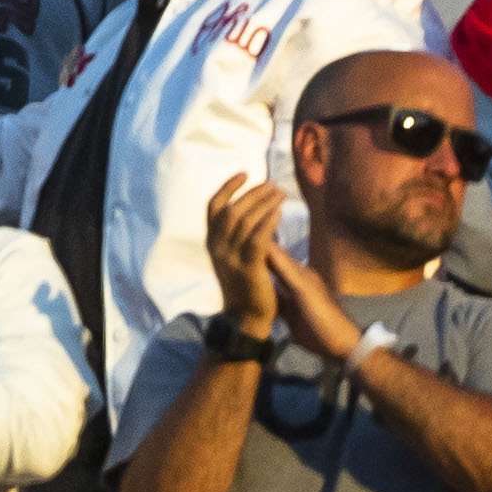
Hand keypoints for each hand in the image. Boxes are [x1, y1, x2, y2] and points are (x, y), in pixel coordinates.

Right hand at [201, 171, 287, 329]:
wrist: (249, 318)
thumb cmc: (246, 285)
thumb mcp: (233, 256)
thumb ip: (236, 235)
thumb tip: (252, 209)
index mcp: (212, 242)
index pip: (213, 206)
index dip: (228, 187)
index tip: (245, 173)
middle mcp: (217, 247)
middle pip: (232, 209)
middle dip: (253, 193)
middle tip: (272, 184)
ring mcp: (231, 257)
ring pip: (245, 220)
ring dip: (263, 203)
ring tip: (280, 193)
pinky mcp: (248, 268)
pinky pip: (257, 238)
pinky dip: (268, 222)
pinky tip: (279, 212)